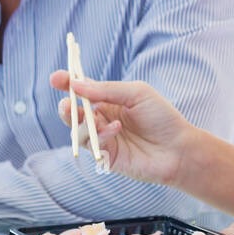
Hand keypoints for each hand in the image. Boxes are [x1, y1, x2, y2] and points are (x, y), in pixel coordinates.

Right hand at [49, 70, 193, 188]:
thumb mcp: (136, 93)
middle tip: (66, 103)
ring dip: (80, 122)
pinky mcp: (105, 156)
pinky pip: (91, 144)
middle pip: (73, 111)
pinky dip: (100, 134)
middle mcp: (102, 118)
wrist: (178, 148)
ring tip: (91, 116)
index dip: (67, 83)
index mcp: (109, 100)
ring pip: (76, 129)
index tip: (55, 78)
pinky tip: (116, 129)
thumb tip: (76, 84)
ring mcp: (103, 138)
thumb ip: (107, 89)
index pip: (82, 90)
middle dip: (66, 106)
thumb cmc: (162, 117)